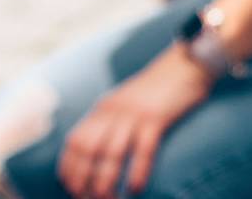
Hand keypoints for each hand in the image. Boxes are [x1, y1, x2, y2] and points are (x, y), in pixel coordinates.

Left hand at [58, 47, 215, 197]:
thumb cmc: (155, 91)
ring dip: (106, 180)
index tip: (68, 186)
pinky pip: (143, 149)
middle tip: (83, 198)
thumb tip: (96, 151)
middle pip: (88, 148)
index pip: (75, 140)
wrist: (183, 65)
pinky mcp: (156, 118)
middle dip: (83, 177)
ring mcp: (133, 114)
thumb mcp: (123, 103)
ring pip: (112, 152)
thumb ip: (109, 122)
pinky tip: (134, 188)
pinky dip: (137, 171)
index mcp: (102, 109)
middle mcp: (112, 111)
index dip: (69, 166)